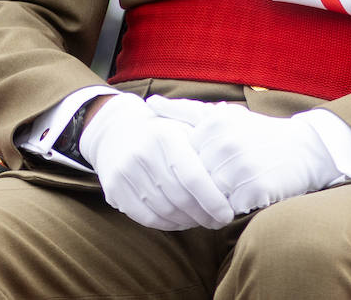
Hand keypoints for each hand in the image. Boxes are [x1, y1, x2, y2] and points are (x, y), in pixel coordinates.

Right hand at [78, 94, 235, 231]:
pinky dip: (168, 224)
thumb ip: (207, 143)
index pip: (194, 177)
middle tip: (218, 222)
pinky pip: (147, 218)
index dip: (213, 201)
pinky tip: (181, 221)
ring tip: (202, 221)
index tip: (228, 214)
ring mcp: (126, 173)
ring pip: (165, 211)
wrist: (117, 130)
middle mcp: (144, 154)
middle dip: (204, 215)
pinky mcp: (115, 189)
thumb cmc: (163, 131)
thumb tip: (236, 169)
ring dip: (188, 222)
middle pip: (181, 198)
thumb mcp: (184, 125)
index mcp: (166, 136)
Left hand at [147, 95, 338, 213]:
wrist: (304, 149)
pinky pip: (228, 209)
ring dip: (213, 200)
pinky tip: (244, 198)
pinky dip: (232, 208)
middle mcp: (226, 142)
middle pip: (194, 178)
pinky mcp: (254, 189)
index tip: (194, 171)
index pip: (182, 156)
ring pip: (209, 196)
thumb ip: (184, 111)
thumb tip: (149, 103)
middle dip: (198, 187)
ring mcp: (240, 167)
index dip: (187, 168)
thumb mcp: (222, 116)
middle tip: (209, 187)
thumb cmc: (257, 133)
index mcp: (215, 123)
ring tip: (227, 192)